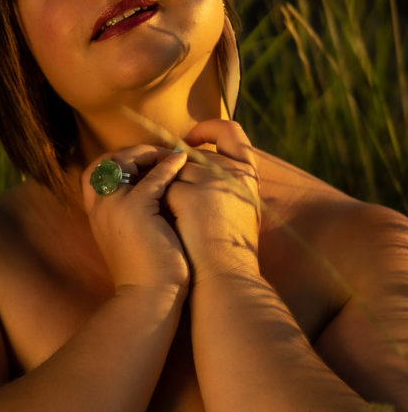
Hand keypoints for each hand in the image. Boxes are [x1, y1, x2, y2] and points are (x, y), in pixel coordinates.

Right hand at [81, 144, 190, 293]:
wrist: (147, 298)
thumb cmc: (146, 272)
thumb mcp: (133, 237)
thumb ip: (134, 214)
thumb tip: (154, 192)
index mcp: (96, 213)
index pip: (96, 173)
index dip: (119, 161)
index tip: (145, 163)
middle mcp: (99, 206)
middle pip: (106, 161)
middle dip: (132, 152)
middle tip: (159, 153)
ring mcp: (114, 206)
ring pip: (126, 161)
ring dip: (151, 154)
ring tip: (172, 155)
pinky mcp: (135, 209)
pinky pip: (154, 177)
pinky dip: (169, 166)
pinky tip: (183, 163)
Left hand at [164, 119, 260, 281]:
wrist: (224, 281)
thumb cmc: (227, 252)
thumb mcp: (236, 208)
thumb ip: (219, 181)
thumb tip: (186, 160)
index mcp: (249, 174)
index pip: (230, 132)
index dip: (207, 130)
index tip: (189, 142)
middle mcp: (235, 171)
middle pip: (194, 156)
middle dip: (178, 176)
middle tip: (176, 203)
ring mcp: (213, 181)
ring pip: (175, 171)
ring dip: (167, 192)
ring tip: (173, 218)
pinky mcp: (191, 196)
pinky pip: (164, 187)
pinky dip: (162, 204)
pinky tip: (168, 224)